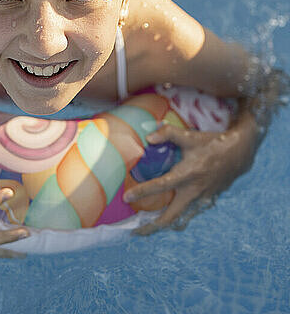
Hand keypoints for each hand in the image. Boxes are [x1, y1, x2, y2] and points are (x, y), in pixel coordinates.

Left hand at [123, 109, 258, 235]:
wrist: (239, 154)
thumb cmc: (212, 143)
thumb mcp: (190, 136)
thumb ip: (168, 134)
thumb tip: (148, 138)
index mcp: (187, 175)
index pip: (161, 186)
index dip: (143, 192)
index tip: (126, 197)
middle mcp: (194, 192)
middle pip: (169, 217)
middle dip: (151, 227)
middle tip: (134, 231)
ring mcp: (202, 200)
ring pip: (180, 220)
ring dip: (163, 226)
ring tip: (147, 229)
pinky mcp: (207, 202)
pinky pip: (190, 215)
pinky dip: (178, 219)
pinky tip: (168, 217)